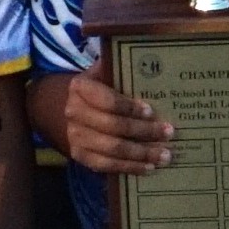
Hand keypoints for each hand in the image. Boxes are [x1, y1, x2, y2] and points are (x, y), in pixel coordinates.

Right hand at [40, 68, 174, 177]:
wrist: (58, 108)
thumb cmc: (89, 88)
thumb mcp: (97, 73)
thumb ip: (114, 68)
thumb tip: (144, 59)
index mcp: (80, 88)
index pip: (107, 100)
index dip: (130, 107)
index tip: (151, 111)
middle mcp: (74, 113)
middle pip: (114, 127)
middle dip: (144, 132)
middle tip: (169, 133)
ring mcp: (75, 136)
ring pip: (112, 149)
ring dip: (141, 154)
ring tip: (165, 156)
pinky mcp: (79, 155)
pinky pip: (105, 165)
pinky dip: (128, 168)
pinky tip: (147, 168)